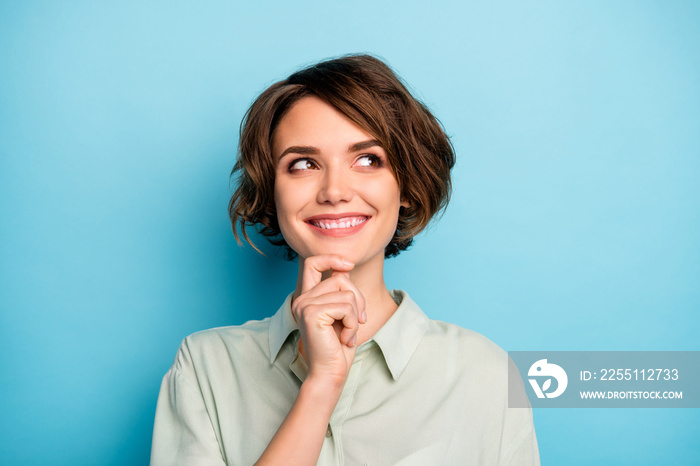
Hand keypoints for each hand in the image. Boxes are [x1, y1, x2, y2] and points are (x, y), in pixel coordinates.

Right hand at [292, 255, 366, 387]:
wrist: (330, 374)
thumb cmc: (338, 347)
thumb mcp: (343, 314)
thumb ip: (341, 291)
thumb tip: (346, 268)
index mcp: (307, 298)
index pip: (313, 262)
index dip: (332, 258)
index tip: (349, 265)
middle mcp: (301, 299)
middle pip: (340, 278)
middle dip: (358, 298)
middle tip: (359, 321)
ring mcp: (304, 305)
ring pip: (346, 293)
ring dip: (356, 315)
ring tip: (348, 333)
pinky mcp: (312, 313)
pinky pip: (346, 306)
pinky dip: (353, 323)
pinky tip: (345, 339)